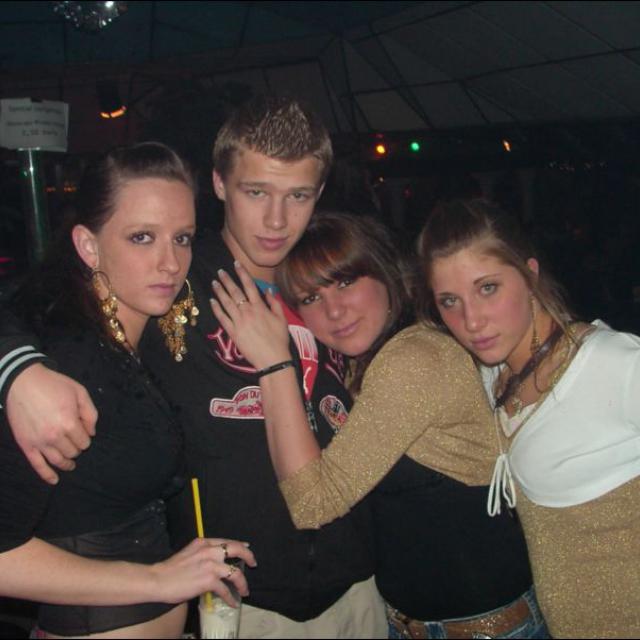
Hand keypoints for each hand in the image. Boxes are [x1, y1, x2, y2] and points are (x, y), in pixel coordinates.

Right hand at [6, 364, 96, 483]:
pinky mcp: (26, 445)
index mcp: (69, 423)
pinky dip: (47, 475)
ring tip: (71, 463)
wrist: (23, 382)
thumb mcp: (80, 392)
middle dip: (77, 447)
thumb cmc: (53, 385)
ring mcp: (39, 442)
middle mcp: (55, 436)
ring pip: (58, 461)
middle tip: (75, 440)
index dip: (86, 438)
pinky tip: (55, 480)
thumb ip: (90, 413)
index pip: (84, 442)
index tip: (83, 432)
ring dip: (67, 462)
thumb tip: (91, 432)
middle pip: (73, 452)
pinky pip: (38, 465)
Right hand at [152, 538, 256, 606]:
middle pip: (236, 549)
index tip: (247, 548)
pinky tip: (233, 602)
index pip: (226, 541)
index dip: (240, 545)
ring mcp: (210, 565)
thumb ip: (203, 553)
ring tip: (245, 590)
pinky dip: (231, 597)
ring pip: (235, 572)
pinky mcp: (208, 580)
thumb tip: (216, 560)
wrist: (158, 579)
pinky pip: (225, 589)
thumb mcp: (189, 552)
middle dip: (248, 556)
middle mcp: (209, 550)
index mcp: (204, 542)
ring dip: (243, 583)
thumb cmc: (171, 569)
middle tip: (254, 563)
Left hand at [210, 262, 291, 369]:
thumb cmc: (279, 339)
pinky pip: (222, 317)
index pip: (249, 285)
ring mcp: (239, 322)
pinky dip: (216, 308)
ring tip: (214, 283)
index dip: (242, 273)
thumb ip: (274, 303)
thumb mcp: (281, 319)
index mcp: (260, 307)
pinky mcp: (233, 332)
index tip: (236, 264)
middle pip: (235, 292)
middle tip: (220, 271)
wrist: (272, 359)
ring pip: (226, 303)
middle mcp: (248, 312)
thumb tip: (269, 291)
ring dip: (219, 291)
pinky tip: (212, 301)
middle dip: (227, 280)